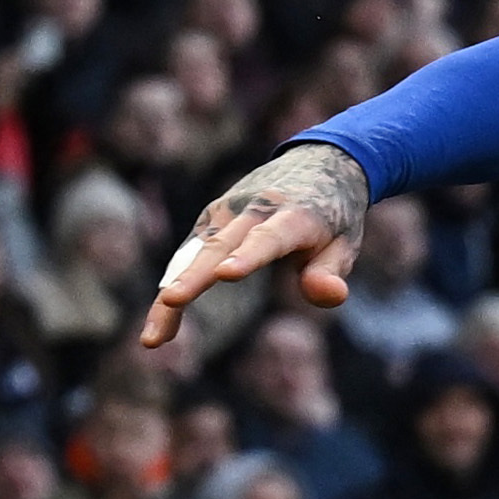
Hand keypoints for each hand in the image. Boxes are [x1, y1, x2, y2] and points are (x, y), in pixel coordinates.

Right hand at [142, 141, 370, 351]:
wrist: (317, 162)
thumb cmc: (333, 214)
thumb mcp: (345, 242)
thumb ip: (331, 270)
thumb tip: (330, 296)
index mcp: (295, 215)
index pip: (269, 238)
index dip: (249, 255)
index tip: (226, 275)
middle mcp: (253, 209)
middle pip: (219, 246)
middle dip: (193, 276)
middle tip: (170, 301)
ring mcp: (226, 212)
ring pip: (195, 253)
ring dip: (172, 290)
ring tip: (153, 336)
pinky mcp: (211, 220)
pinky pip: (189, 256)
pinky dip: (174, 286)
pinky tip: (162, 324)